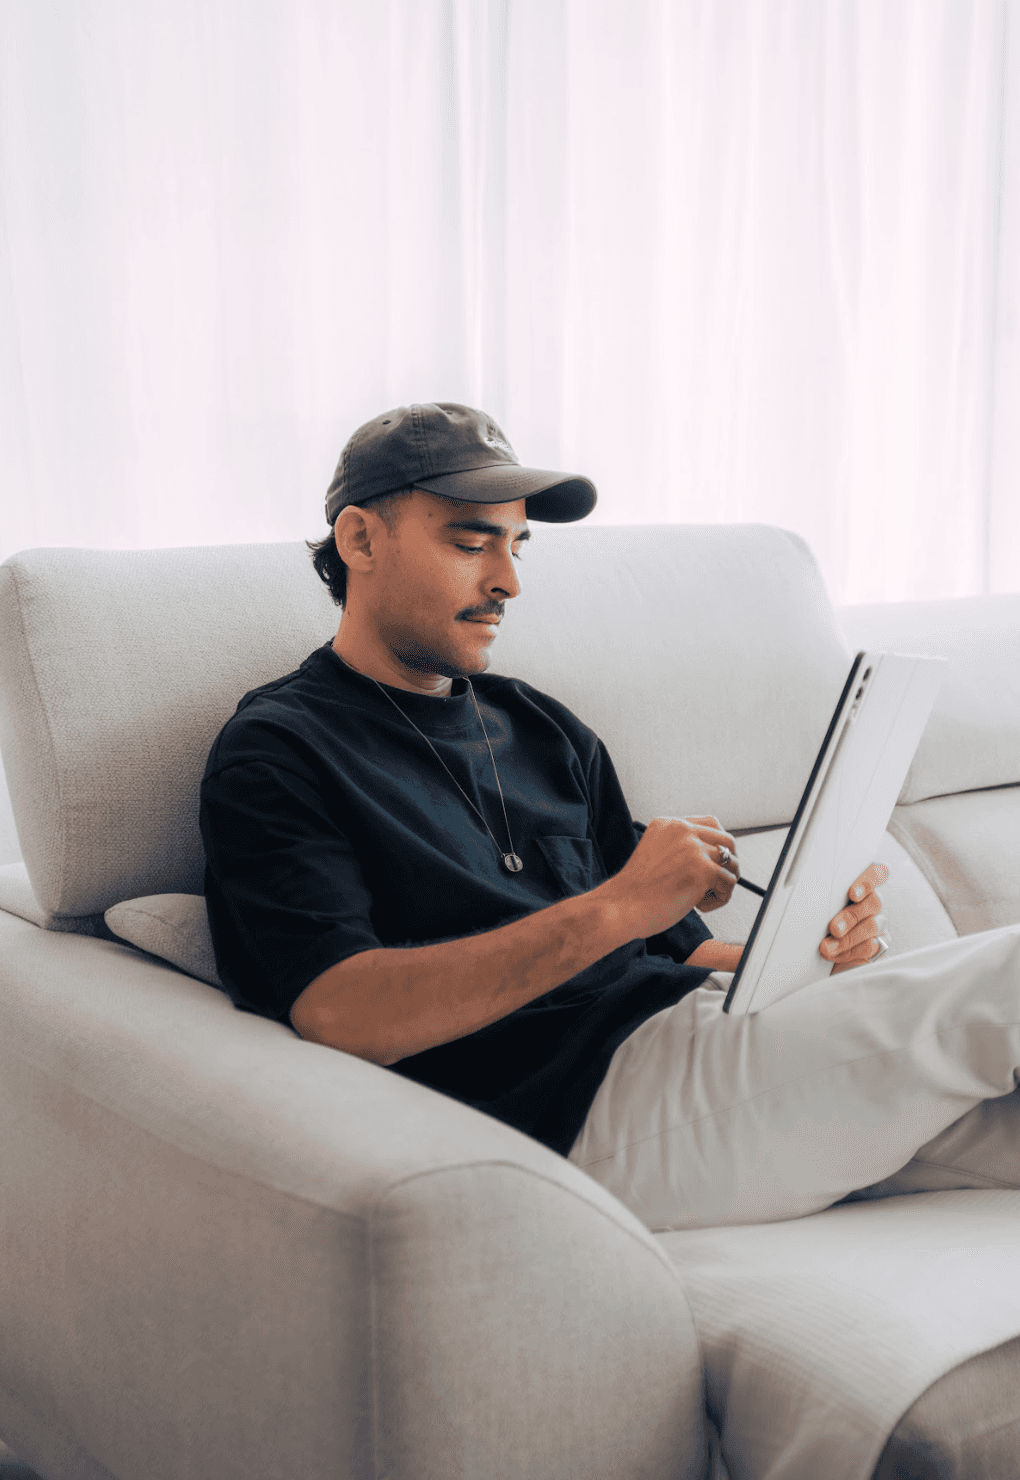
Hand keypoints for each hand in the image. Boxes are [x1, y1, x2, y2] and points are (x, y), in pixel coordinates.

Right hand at [612, 814, 739, 938]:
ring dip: (724, 883)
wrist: (621, 907)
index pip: (711, 823)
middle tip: (718, 882)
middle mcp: (683, 830)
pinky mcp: (703, 870)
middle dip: (728, 863)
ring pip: (732, 863)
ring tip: (703, 897)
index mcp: (669, 824)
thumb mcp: (655, 855)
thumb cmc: (636, 891)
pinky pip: (729, 883)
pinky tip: (700, 905)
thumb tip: (713, 857)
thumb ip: (679, 848)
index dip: (718, 844)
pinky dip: (720, 898)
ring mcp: (694, 849)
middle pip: (727, 840)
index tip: (715, 861)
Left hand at [819, 862, 889, 973]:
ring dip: (849, 937)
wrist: (818, 957)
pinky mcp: (879, 944)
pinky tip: (835, 953)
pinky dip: (850, 951)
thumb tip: (810, 893)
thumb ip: (822, 896)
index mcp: (860, 886)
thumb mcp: (816, 907)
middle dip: (851, 917)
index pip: (876, 873)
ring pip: (873, 925)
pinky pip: (871, 946)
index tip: (853, 893)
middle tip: (833, 928)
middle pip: (873, 902)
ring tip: (828, 946)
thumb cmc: (817, 923)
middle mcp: (871, 903)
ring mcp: (877, 923)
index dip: (869, 880)